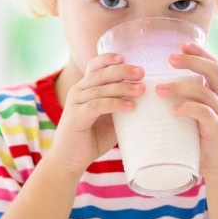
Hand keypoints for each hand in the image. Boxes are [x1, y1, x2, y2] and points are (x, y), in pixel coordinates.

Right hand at [48, 53, 144, 173]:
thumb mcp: (111, 120)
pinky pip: (98, 105)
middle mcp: (78, 91)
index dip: (109, 59)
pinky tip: (130, 106)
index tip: (126, 57)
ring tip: (142, 91)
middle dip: (123, 71)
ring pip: (101, 89)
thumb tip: (148, 100)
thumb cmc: (91, 139)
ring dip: (123, 88)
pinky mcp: (75, 116)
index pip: (94, 65)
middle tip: (142, 73)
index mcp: (85, 88)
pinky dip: (115, 104)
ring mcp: (75, 103)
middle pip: (101, 73)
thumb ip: (122, 107)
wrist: (69, 160)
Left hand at [155, 43, 217, 178]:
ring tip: (159, 89)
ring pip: (205, 92)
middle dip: (191, 61)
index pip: (215, 65)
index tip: (181, 44)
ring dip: (180, 87)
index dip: (200, 52)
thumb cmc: (204, 143)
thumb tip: (158, 89)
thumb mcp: (198, 118)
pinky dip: (188, 109)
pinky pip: (204, 114)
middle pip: (213, 71)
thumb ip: (187, 103)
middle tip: (169, 59)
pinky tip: (173, 111)